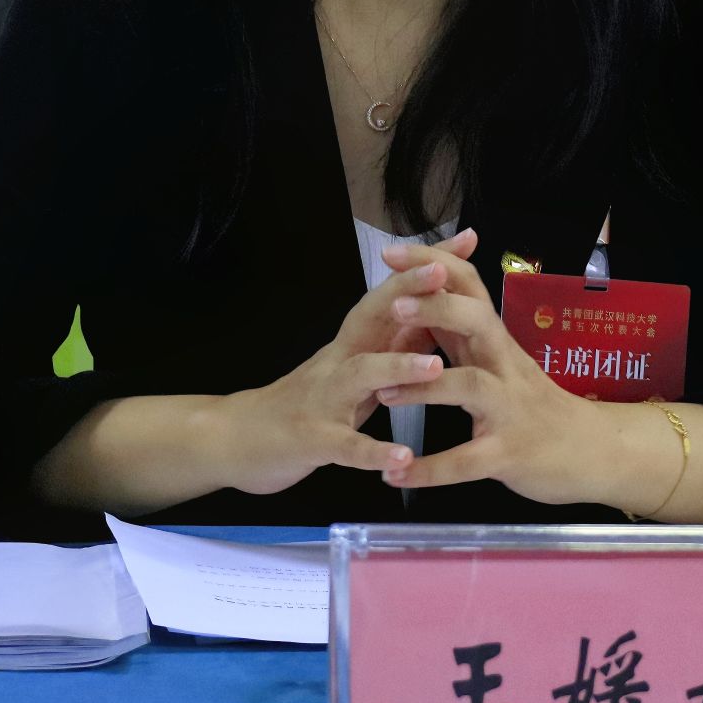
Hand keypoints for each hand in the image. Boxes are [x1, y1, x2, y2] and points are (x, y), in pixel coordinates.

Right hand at [220, 228, 478, 495]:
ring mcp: (322, 399)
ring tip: (435, 366)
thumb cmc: (302, 404)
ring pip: (360, 375)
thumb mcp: (350, 370)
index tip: (464, 242)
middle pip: (371, 316)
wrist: (238, 440)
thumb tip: (433, 318)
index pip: (390, 296)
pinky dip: (373, 452)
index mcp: (351, 344)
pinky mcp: (311, 440)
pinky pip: (345, 446)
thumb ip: (388, 346)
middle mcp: (337, 361)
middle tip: (446, 274)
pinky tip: (402, 460)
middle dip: (408, 291)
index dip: (424, 269)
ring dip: (396, 366)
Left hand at [372, 241, 614, 506]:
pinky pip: (466, 462)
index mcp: (496, 341)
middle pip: (477, 322)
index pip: (468, 287)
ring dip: (423, 389)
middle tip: (394, 305)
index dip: (432, 265)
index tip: (390, 252)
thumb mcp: (501, 361)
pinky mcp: (508, 455)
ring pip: (469, 387)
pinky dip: (429, 469)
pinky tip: (395, 474)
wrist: (593, 452)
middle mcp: (505, 367)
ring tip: (381, 393)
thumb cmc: (537, 405)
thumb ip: (464, 333)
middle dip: (437, 308)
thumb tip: (425, 292)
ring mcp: (509, 410)